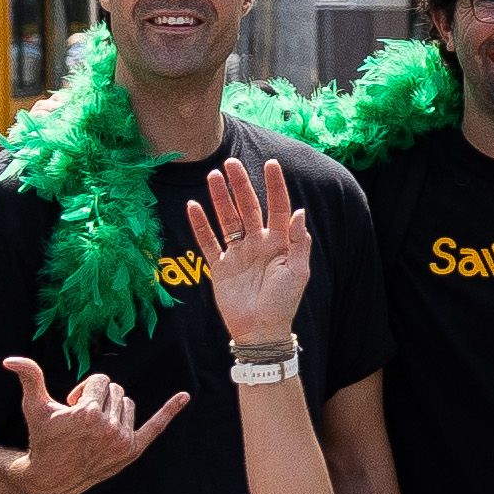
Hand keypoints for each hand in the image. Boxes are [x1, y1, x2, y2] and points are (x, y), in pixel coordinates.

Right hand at [5, 357, 166, 493]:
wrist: (51, 478)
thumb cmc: (43, 439)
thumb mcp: (35, 407)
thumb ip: (30, 378)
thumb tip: (10, 360)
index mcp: (89, 413)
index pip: (101, 381)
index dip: (84, 390)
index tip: (71, 406)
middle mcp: (109, 427)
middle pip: (116, 391)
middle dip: (98, 398)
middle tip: (80, 420)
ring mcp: (123, 441)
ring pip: (128, 404)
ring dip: (112, 409)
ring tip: (93, 428)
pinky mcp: (132, 451)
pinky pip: (156, 426)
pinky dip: (170, 411)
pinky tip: (185, 396)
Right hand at [193, 151, 308, 355]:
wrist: (261, 330)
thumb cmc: (283, 302)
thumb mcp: (298, 272)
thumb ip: (298, 242)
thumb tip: (300, 211)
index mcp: (279, 242)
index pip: (277, 207)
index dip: (275, 186)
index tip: (271, 164)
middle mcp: (257, 243)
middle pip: (248, 208)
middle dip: (241, 186)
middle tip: (231, 163)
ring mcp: (237, 253)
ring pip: (227, 219)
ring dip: (220, 199)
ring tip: (213, 176)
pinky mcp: (219, 266)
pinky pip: (208, 242)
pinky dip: (200, 225)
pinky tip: (193, 206)